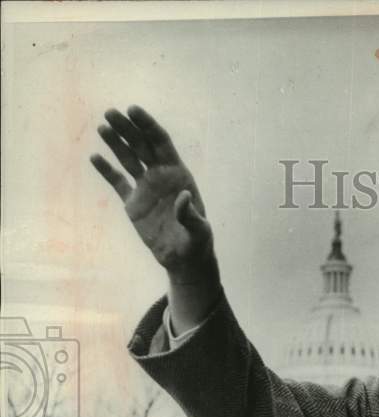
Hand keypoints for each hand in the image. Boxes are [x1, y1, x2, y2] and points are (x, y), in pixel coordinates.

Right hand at [90, 105, 216, 285]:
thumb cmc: (196, 243)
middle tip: (110, 112)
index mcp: (178, 175)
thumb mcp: (198, 230)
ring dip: (115, 142)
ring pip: (128, 159)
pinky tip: (95, 157)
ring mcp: (146, 188)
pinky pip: (117, 182)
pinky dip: (106, 170)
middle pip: (142, 146)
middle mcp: (160, 176)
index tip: (133, 110)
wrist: (183, 260)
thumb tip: (183, 197)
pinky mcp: (133, 203)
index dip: (147, 126)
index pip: (161, 143)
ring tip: (102, 126)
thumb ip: (190, 214)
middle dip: (127, 128)